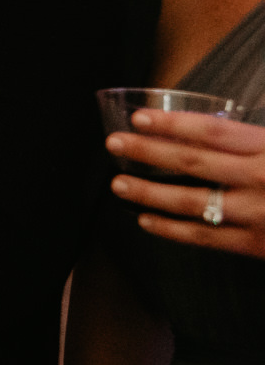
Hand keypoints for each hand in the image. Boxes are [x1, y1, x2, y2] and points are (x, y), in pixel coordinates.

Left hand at [108, 109, 264, 257]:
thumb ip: (252, 137)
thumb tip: (212, 126)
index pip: (213, 132)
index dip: (173, 124)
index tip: (139, 118)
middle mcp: (260, 179)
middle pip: (193, 162)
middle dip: (148, 151)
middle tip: (114, 143)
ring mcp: (256, 214)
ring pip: (191, 201)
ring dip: (150, 192)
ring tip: (119, 184)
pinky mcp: (254, 245)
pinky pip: (204, 236)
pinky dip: (171, 229)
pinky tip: (145, 220)